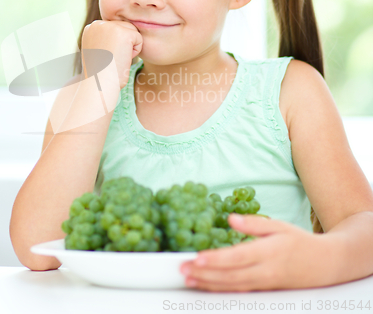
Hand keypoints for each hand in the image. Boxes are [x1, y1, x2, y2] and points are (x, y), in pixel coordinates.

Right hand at [82, 20, 142, 89]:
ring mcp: (111, 27)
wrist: (98, 84)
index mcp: (92, 27)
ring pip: (132, 32)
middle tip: (111, 59)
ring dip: (129, 47)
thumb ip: (105, 38)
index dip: (115, 45)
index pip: (114, 29)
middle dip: (123, 45)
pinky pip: (139, 39)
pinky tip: (122, 59)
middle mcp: (99, 24)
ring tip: (116, 58)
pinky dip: (134, 52)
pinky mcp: (124, 33)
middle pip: (124, 28)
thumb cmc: (99, 74)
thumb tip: (119, 36)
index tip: (104, 57)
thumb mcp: (98, 50)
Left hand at [180, 213, 330, 291]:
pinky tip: (206, 285)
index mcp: (268, 252)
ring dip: (208, 283)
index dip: (216, 259)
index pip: (237, 257)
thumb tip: (231, 218)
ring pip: (232, 286)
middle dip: (204, 273)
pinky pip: (239, 291)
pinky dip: (221, 289)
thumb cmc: (300, 242)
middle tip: (182, 269)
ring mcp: (265, 284)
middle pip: (230, 275)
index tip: (197, 257)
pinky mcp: (264, 291)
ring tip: (188, 278)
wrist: (326, 264)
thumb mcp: (279, 225)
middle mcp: (265, 271)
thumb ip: (254, 223)